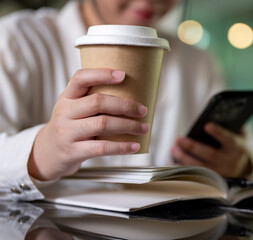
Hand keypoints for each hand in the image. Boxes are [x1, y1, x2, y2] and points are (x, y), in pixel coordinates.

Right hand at [28, 69, 148, 180]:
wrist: (47, 154)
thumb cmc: (69, 127)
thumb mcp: (73, 109)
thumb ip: (93, 101)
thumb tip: (133, 96)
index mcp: (67, 97)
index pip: (80, 78)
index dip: (102, 74)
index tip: (123, 75)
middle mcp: (64, 112)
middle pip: (97, 102)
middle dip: (125, 105)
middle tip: (142, 110)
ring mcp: (67, 132)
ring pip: (102, 124)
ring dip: (128, 126)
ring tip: (143, 127)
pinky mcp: (73, 152)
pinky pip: (102, 148)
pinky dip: (122, 147)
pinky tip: (135, 146)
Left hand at [171, 122, 252, 177]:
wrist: (242, 168)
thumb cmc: (235, 145)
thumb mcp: (238, 134)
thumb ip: (230, 125)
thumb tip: (215, 115)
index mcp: (237, 148)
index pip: (228, 139)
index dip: (218, 133)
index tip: (207, 125)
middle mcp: (230, 162)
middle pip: (210, 155)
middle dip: (193, 147)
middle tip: (179, 139)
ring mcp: (221, 172)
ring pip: (201, 167)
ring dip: (184, 158)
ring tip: (173, 149)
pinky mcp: (213, 180)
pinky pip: (196, 175)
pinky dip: (184, 168)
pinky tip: (174, 160)